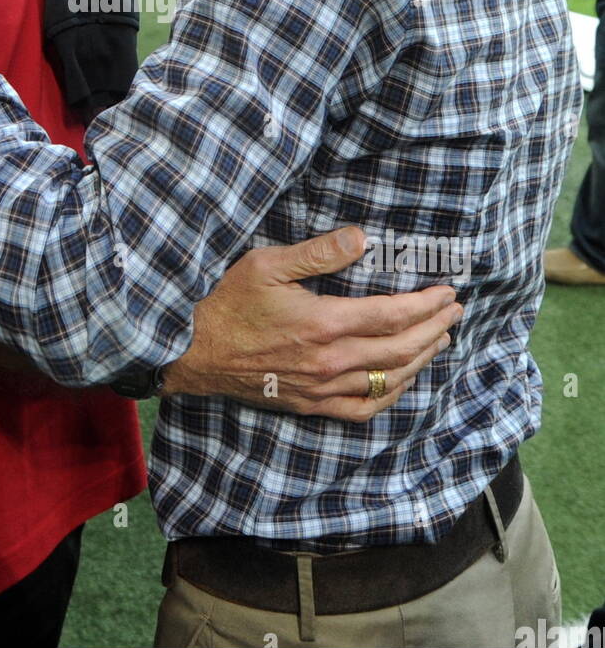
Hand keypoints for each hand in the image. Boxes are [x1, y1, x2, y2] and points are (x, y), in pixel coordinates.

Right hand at [163, 226, 461, 420]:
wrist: (193, 351)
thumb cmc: (226, 303)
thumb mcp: (267, 264)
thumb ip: (318, 252)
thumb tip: (362, 238)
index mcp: (323, 324)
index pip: (392, 315)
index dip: (426, 304)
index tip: (447, 292)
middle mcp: (329, 362)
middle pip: (400, 349)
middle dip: (434, 328)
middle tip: (455, 311)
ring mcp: (321, 388)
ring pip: (388, 380)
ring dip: (421, 359)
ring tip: (440, 340)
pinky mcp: (310, 405)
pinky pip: (363, 409)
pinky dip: (391, 396)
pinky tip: (402, 381)